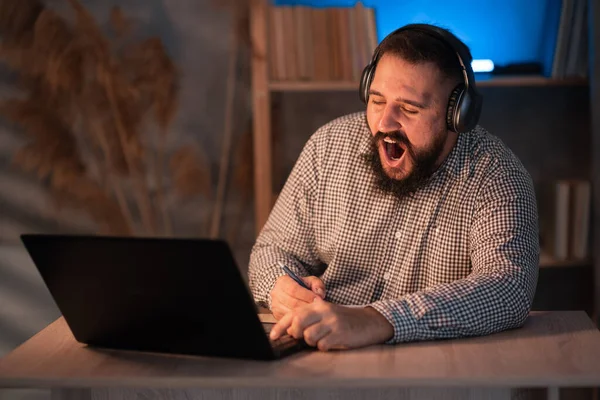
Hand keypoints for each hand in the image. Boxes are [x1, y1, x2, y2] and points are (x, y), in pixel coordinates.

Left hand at [269, 298, 393, 350]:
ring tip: (323, 339)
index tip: (273, 336)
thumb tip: (290, 330)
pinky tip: (332, 342)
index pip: (294, 314)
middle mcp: (324, 311)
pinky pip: (322, 345)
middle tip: (304, 337)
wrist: (369, 322)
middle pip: (298, 323)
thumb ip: (308, 318)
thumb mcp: (326, 314)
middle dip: (297, 334)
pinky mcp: (340, 334)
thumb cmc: (344, 319)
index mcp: (318, 305)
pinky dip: (324, 347)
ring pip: (309, 337)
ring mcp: (332, 323)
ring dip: (313, 342)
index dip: (281, 326)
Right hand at [270, 275, 325, 319]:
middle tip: (318, 308)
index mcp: (283, 281)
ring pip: (291, 313)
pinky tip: (308, 319)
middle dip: (307, 306)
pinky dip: (299, 321)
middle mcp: (276, 293)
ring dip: (304, 315)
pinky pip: (289, 321)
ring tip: (314, 314)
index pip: (294, 289)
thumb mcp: (310, 281)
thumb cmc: (302, 287)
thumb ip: (317, 284)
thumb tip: (320, 294)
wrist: (290, 294)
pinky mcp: (277, 316)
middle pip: (292, 302)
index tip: (317, 299)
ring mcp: (275, 306)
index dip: (307, 295)